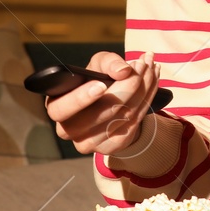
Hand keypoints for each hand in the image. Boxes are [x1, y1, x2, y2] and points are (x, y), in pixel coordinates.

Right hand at [44, 50, 159, 155]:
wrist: (109, 103)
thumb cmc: (96, 80)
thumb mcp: (97, 65)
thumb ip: (108, 62)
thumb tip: (124, 71)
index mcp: (57, 108)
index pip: (61, 109)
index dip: (80, 98)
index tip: (101, 84)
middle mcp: (69, 130)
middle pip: (100, 114)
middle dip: (126, 87)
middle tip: (141, 66)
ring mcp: (90, 143)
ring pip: (121, 117)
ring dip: (143, 88)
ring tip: (151, 66)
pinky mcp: (111, 147)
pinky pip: (134, 124)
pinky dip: (147, 99)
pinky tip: (152, 81)